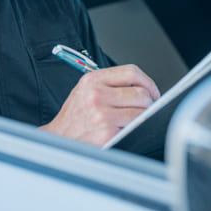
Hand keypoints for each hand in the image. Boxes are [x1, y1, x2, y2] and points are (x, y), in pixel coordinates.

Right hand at [39, 65, 158, 146]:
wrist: (58, 139)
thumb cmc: (74, 117)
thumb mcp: (85, 90)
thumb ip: (110, 84)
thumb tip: (142, 87)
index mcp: (92, 80)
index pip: (132, 72)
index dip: (148, 82)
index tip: (152, 91)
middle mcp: (96, 95)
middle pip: (141, 93)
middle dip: (148, 103)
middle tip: (145, 110)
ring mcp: (102, 115)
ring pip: (142, 112)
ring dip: (143, 118)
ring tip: (134, 121)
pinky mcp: (107, 134)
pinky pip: (134, 129)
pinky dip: (135, 130)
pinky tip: (126, 131)